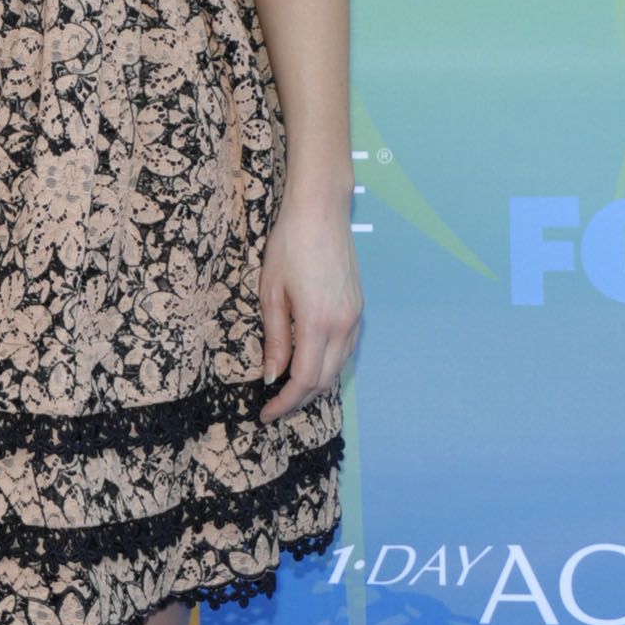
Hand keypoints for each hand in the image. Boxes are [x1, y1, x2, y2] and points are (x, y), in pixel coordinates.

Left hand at [256, 191, 362, 420]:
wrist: (321, 210)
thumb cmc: (289, 244)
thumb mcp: (272, 293)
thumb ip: (275, 338)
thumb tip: (272, 375)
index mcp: (318, 322)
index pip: (303, 380)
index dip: (284, 403)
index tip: (266, 414)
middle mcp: (343, 324)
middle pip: (323, 381)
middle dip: (298, 401)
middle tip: (274, 407)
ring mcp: (355, 317)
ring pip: (337, 368)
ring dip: (314, 386)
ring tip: (288, 392)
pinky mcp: (358, 308)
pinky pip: (345, 350)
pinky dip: (327, 366)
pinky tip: (309, 366)